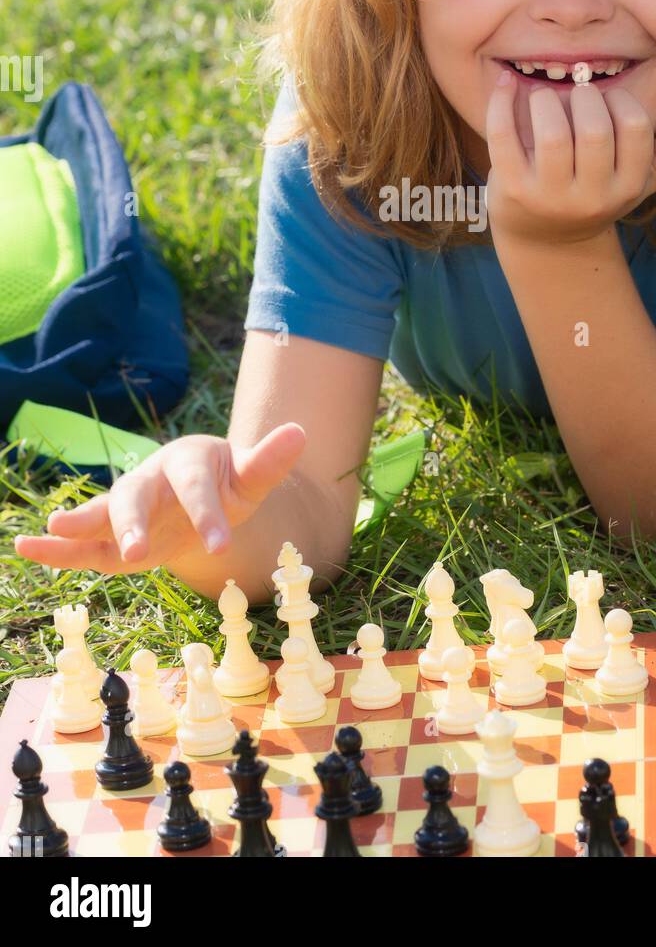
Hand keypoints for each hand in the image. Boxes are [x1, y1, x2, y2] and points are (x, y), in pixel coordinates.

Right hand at [14, 423, 305, 575]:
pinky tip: (26, 547)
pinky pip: (83, 542)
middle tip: (135, 550)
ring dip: (81, 523)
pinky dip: (56, 546)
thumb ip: (270, 460)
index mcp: (190, 463)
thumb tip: (300, 431)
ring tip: (53, 528)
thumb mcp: (251, 477)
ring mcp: (129, 505)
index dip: (209, 514)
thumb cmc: (229, 484)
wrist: (203, 495)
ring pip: (104, 514)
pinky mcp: (113, 535)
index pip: (198, 488)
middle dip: (134, 521)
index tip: (221, 545)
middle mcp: (152, 479)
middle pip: (138, 496)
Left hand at [484, 68, 655, 246]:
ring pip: (551, 131)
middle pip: (593, 129)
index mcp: (627, 187)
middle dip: (583, 98)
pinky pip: (503, 135)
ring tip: (544, 99)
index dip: (620, 101)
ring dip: (545, 100)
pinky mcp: (511, 189)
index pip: (635, 127)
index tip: (606, 101)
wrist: (544, 240)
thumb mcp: (641, 180)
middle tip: (574, 96)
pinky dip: (502, 102)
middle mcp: (591, 196)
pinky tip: (505, 85)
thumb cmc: (596, 194)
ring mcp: (549, 196)